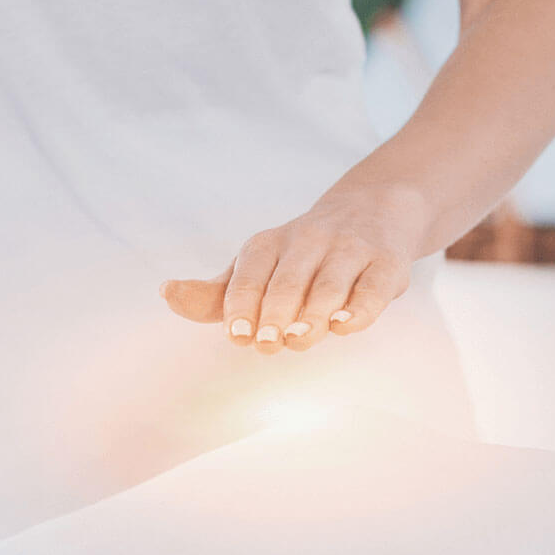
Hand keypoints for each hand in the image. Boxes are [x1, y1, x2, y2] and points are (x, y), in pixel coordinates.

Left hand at [158, 185, 427, 353]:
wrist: (376, 211)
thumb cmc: (299, 257)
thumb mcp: (254, 268)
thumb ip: (213, 294)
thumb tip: (166, 293)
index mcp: (267, 245)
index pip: (249, 274)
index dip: (241, 305)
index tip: (238, 335)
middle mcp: (308, 241)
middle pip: (287, 281)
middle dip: (275, 313)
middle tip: (266, 343)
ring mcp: (350, 250)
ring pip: (328, 285)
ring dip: (312, 315)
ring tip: (299, 339)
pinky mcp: (387, 264)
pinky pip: (373, 288)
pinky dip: (358, 308)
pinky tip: (343, 326)